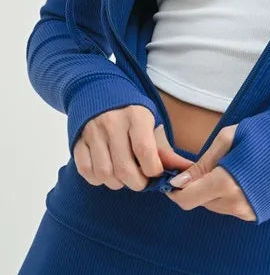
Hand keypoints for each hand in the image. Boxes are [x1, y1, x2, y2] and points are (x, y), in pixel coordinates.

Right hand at [73, 105, 193, 190]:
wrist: (99, 91)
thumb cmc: (131, 113)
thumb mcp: (151, 124)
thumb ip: (166, 150)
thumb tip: (186, 171)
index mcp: (136, 116)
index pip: (145, 151)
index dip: (153, 170)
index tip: (155, 172)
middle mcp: (112, 123)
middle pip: (124, 168)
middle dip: (136, 183)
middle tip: (141, 180)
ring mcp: (92, 132)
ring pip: (104, 173)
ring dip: (116, 182)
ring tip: (123, 175)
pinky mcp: (78, 140)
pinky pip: (86, 171)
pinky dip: (97, 179)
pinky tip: (106, 172)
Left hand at [165, 124, 256, 221]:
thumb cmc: (266, 134)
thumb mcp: (229, 138)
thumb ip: (203, 162)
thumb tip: (179, 181)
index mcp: (226, 183)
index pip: (186, 199)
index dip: (175, 190)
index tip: (174, 177)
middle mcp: (235, 204)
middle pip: (199, 202)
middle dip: (195, 186)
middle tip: (206, 164)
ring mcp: (247, 212)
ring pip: (213, 205)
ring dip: (211, 190)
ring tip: (227, 167)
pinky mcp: (256, 214)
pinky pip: (229, 207)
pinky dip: (226, 195)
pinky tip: (239, 176)